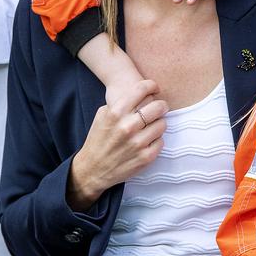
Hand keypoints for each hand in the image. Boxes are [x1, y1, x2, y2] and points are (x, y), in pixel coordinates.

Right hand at [68, 79, 167, 208]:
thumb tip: (141, 95)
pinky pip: (161, 141)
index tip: (154, 88)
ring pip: (163, 124)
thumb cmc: (98, 140)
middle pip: (158, 106)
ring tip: (152, 125)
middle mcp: (127, 127)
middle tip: (160, 107)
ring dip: (159, 123)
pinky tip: (148, 140)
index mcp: (115, 113)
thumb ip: (120, 104)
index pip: (141, 89)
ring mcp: (137, 143)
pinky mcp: (145, 157)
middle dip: (161, 105)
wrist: (93, 169)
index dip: (151, 86)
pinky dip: (156, 140)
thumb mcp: (102, 115)